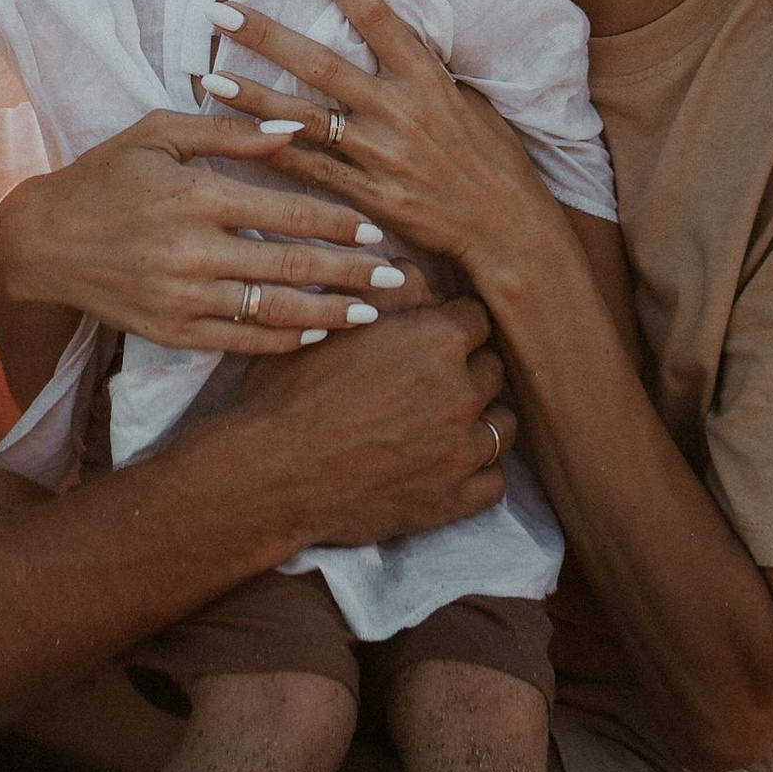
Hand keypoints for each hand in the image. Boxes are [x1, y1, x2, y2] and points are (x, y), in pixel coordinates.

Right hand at [0, 107, 417, 361]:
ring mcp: (182, 299)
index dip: (339, 220)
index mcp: (194, 196)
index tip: (379, 226)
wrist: (42, 242)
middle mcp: (191, 252)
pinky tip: (318, 334)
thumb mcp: (157, 133)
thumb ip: (228, 130)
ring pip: (274, 312)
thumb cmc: (105, 175)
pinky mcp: (172, 331)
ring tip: (375, 313)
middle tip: (402, 276)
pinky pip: (241, 342)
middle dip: (353, 273)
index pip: (286, 211)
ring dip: (330, 314)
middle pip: (292, 266)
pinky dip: (284, 341)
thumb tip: (295, 127)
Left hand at [205, 0, 561, 287]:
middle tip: (220, 9)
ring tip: (209, 77)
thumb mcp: (469, 101)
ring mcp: (382, 156)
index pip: (374, 14)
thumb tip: (394, 39)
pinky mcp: (371, 199)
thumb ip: (425, 73)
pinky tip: (236, 142)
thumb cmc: (495, 162)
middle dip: (267, 36)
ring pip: (305, 119)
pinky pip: (313, 174)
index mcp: (426, 78)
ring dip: (254, 98)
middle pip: (322, 65)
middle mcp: (400, 111)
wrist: (510, 231)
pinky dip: (275, 157)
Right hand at [227, 295, 516, 545]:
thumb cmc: (289, 393)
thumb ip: (384, 291)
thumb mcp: (329, 323)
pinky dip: (478, 470)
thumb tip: (414, 271)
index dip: (451, 325)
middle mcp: (461, 392)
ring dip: (481, 418)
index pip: (476, 319)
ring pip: (503, 423)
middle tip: (432, 380)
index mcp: (436, 340)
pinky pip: (495, 480)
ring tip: (446, 421)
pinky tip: (450, 462)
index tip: (432, 337)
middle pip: (492, 368)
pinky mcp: (453, 500)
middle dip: (468, 369)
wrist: (269, 475)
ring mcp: (462, 450)